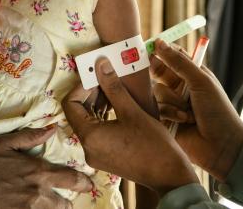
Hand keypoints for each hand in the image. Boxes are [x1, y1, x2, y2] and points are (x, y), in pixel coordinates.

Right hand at [0, 126, 91, 208]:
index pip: (71, 179)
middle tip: (64, 197)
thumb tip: (52, 130)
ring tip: (49, 204)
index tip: (87, 183)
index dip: (83, 182)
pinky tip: (33, 208)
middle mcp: (38, 194)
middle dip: (67, 201)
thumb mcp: (4, 143)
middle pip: (66, 205)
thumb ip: (30, 137)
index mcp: (37, 172)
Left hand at [62, 58, 198, 196]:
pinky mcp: (103, 157)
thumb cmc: (153, 144)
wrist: (171, 177)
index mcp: (89, 136)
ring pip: (86, 121)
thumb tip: (100, 64)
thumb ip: (112, 86)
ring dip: (96, 104)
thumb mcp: (131, 110)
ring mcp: (94, 154)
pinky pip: (95, 132)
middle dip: (89, 94)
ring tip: (112, 90)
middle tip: (104, 80)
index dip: (80, 88)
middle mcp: (87, 148)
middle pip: (77, 113)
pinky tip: (115, 106)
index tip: (95, 77)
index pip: (70, 105)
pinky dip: (101, 117)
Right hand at [151, 39, 242, 180]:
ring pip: (155, 90)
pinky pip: (155, 108)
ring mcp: (169, 101)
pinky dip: (169, 113)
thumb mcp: (201, 81)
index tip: (150, 49)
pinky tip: (183, 121)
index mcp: (189, 73)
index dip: (159, 51)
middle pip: (156, 71)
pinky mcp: (162, 117)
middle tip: (161, 75)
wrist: (222, 147)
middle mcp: (177, 85)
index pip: (169, 55)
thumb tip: (159, 42)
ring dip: (172, 101)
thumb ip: (179, 62)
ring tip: (187, 112)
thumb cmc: (218, 111)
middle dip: (159, 75)